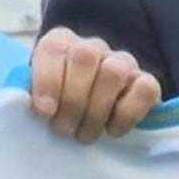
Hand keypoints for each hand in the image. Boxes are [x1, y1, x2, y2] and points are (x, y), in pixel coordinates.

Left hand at [27, 27, 162, 141]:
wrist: (89, 115)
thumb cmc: (58, 107)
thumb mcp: (38, 98)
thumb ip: (33, 97)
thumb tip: (40, 108)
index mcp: (60, 43)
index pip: (53, 48)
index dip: (47, 80)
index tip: (44, 112)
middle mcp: (92, 47)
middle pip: (86, 57)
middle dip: (72, 100)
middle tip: (63, 130)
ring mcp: (122, 62)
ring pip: (114, 72)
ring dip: (96, 110)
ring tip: (84, 135)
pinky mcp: (146, 82)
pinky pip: (145, 89)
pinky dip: (127, 114)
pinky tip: (112, 130)